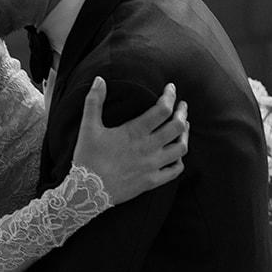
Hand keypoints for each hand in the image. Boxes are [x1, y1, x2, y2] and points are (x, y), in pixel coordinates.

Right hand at [72, 80, 187, 204]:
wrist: (86, 192)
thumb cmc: (87, 158)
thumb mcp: (88, 128)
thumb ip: (94, 101)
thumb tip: (99, 79)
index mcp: (134, 132)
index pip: (162, 109)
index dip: (170, 96)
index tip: (171, 89)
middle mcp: (148, 148)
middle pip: (177, 127)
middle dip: (183, 113)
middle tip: (182, 106)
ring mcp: (152, 166)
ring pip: (181, 148)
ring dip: (185, 135)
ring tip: (183, 127)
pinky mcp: (151, 182)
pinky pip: (175, 171)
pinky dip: (179, 161)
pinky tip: (176, 155)